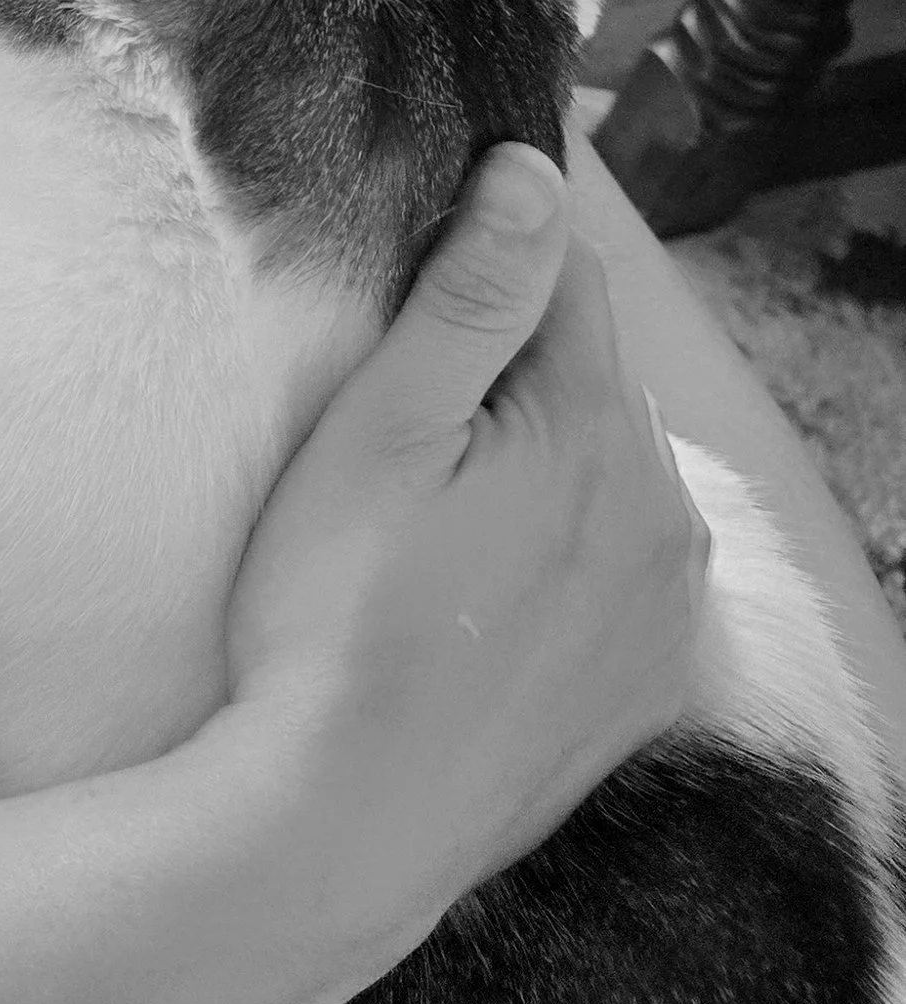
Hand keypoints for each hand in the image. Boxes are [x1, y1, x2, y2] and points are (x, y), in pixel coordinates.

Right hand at [214, 144, 710, 1003]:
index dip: (476, 283)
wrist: (342, 828)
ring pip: (604, 475)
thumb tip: (533, 175)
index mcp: (600, 436)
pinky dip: (558, 560)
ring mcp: (667, 614)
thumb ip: (470, 295)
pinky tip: (472, 599)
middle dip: (508, 381)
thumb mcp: (379, 433)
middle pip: (587, 380)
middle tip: (398, 450)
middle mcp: (667, 519)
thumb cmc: (334, 618)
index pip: (563, 281)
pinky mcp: (647, 686)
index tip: (402, 334)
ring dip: (536, 469)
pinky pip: (615, 571)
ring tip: (428, 533)